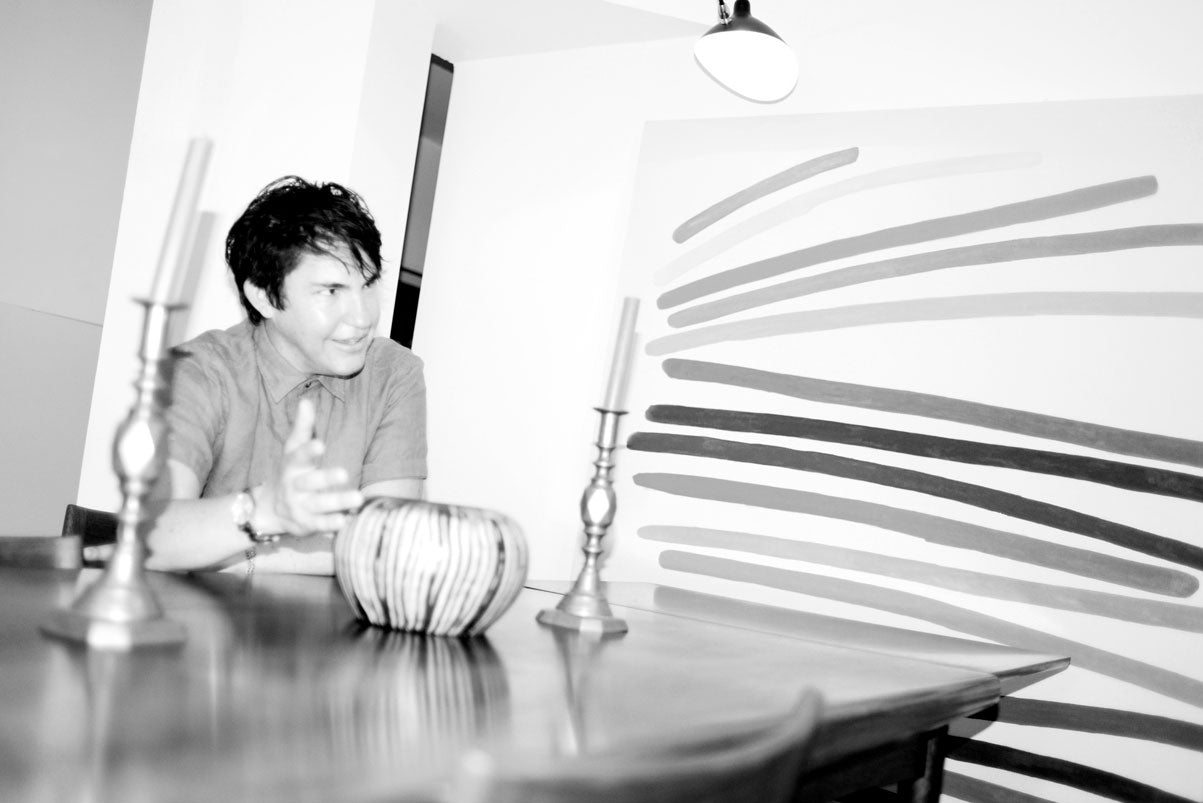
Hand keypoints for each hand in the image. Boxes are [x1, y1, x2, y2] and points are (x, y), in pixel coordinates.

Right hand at [259, 397, 363, 536]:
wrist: (268, 508)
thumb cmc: (289, 471)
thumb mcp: (292, 449)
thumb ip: (302, 428)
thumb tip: (306, 400)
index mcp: (292, 465)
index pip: (299, 456)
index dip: (309, 450)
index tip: (321, 445)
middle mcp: (295, 486)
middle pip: (310, 482)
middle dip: (326, 479)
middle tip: (345, 473)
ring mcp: (299, 506)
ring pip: (319, 504)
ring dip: (337, 502)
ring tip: (358, 499)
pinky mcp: (306, 523)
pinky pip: (319, 524)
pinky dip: (331, 524)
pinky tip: (346, 521)